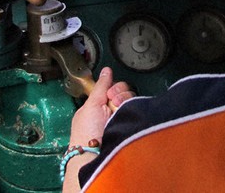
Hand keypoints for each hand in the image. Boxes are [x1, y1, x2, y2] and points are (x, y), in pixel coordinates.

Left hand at [63, 68, 134, 192]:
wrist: (95, 154)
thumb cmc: (86, 134)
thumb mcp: (91, 104)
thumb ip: (101, 86)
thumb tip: (106, 70)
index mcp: (98, 106)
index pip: (112, 88)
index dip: (112, 87)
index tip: (109, 92)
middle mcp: (111, 111)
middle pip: (124, 91)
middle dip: (118, 92)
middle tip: (112, 101)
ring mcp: (122, 118)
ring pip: (131, 98)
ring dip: (124, 100)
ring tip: (117, 109)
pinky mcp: (132, 124)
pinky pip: (138, 107)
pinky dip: (133, 106)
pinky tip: (126, 112)